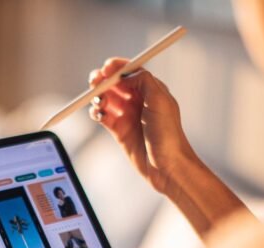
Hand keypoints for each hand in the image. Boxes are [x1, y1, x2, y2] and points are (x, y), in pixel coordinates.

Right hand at [88, 58, 199, 193]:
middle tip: (95, 81)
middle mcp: (138, 102)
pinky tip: (98, 114)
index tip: (106, 67)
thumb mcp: (160, 100)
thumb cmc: (168, 134)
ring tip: (99, 101)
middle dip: (103, 80)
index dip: (117, 67)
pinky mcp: (119, 131)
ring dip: (98, 97)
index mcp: (151, 91)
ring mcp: (128, 116)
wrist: (166, 165)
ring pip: (107, 99)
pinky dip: (97, 113)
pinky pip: (103, 116)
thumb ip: (144, 80)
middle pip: (115, 84)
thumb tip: (125, 74)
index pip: (131, 72)